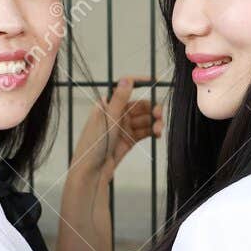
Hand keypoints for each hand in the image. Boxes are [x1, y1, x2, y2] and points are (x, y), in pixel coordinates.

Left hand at [67, 77, 161, 192]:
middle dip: (151, 109)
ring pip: (144, 120)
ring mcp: (123, 128)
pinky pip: (144, 132)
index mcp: (108, 105)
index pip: (125, 89)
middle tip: (159, 115)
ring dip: (153, 123)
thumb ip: (119, 99)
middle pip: (139, 106)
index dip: (139, 83)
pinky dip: (152, 132)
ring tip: (159, 130)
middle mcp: (116, 115)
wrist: (91, 172)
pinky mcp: (128, 141)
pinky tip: (157, 134)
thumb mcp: (108, 119)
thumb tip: (127, 79)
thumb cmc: (94, 144)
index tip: (153, 81)